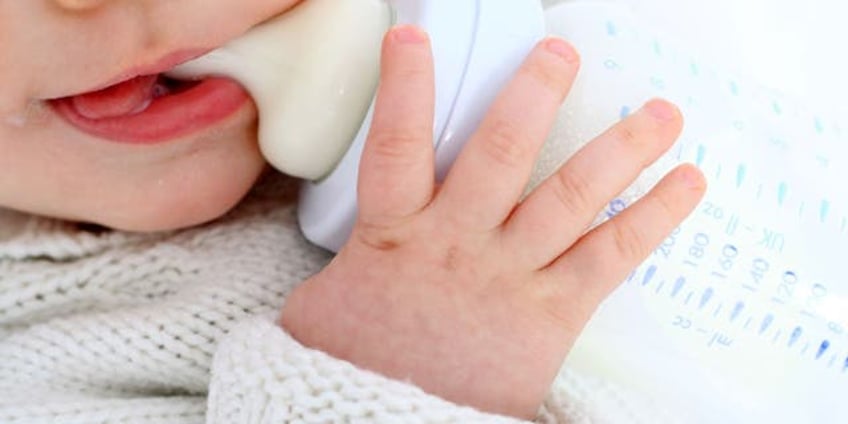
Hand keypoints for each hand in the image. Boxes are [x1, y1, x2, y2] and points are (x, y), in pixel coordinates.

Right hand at [281, 25, 705, 417]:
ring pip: (570, 196)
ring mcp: (508, 277)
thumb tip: (341, 250)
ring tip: (663, 112)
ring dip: (621, 148)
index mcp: (394, 236)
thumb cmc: (355, 370)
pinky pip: (608, 258)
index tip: (413, 38)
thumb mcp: (322, 305)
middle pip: (502, 152)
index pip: (396, 143)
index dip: (405, 84)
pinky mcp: (551, 314)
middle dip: (534, 94)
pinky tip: (686, 185)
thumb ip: (343, 263)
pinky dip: (652, 218)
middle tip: (562, 54)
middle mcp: (457, 245)